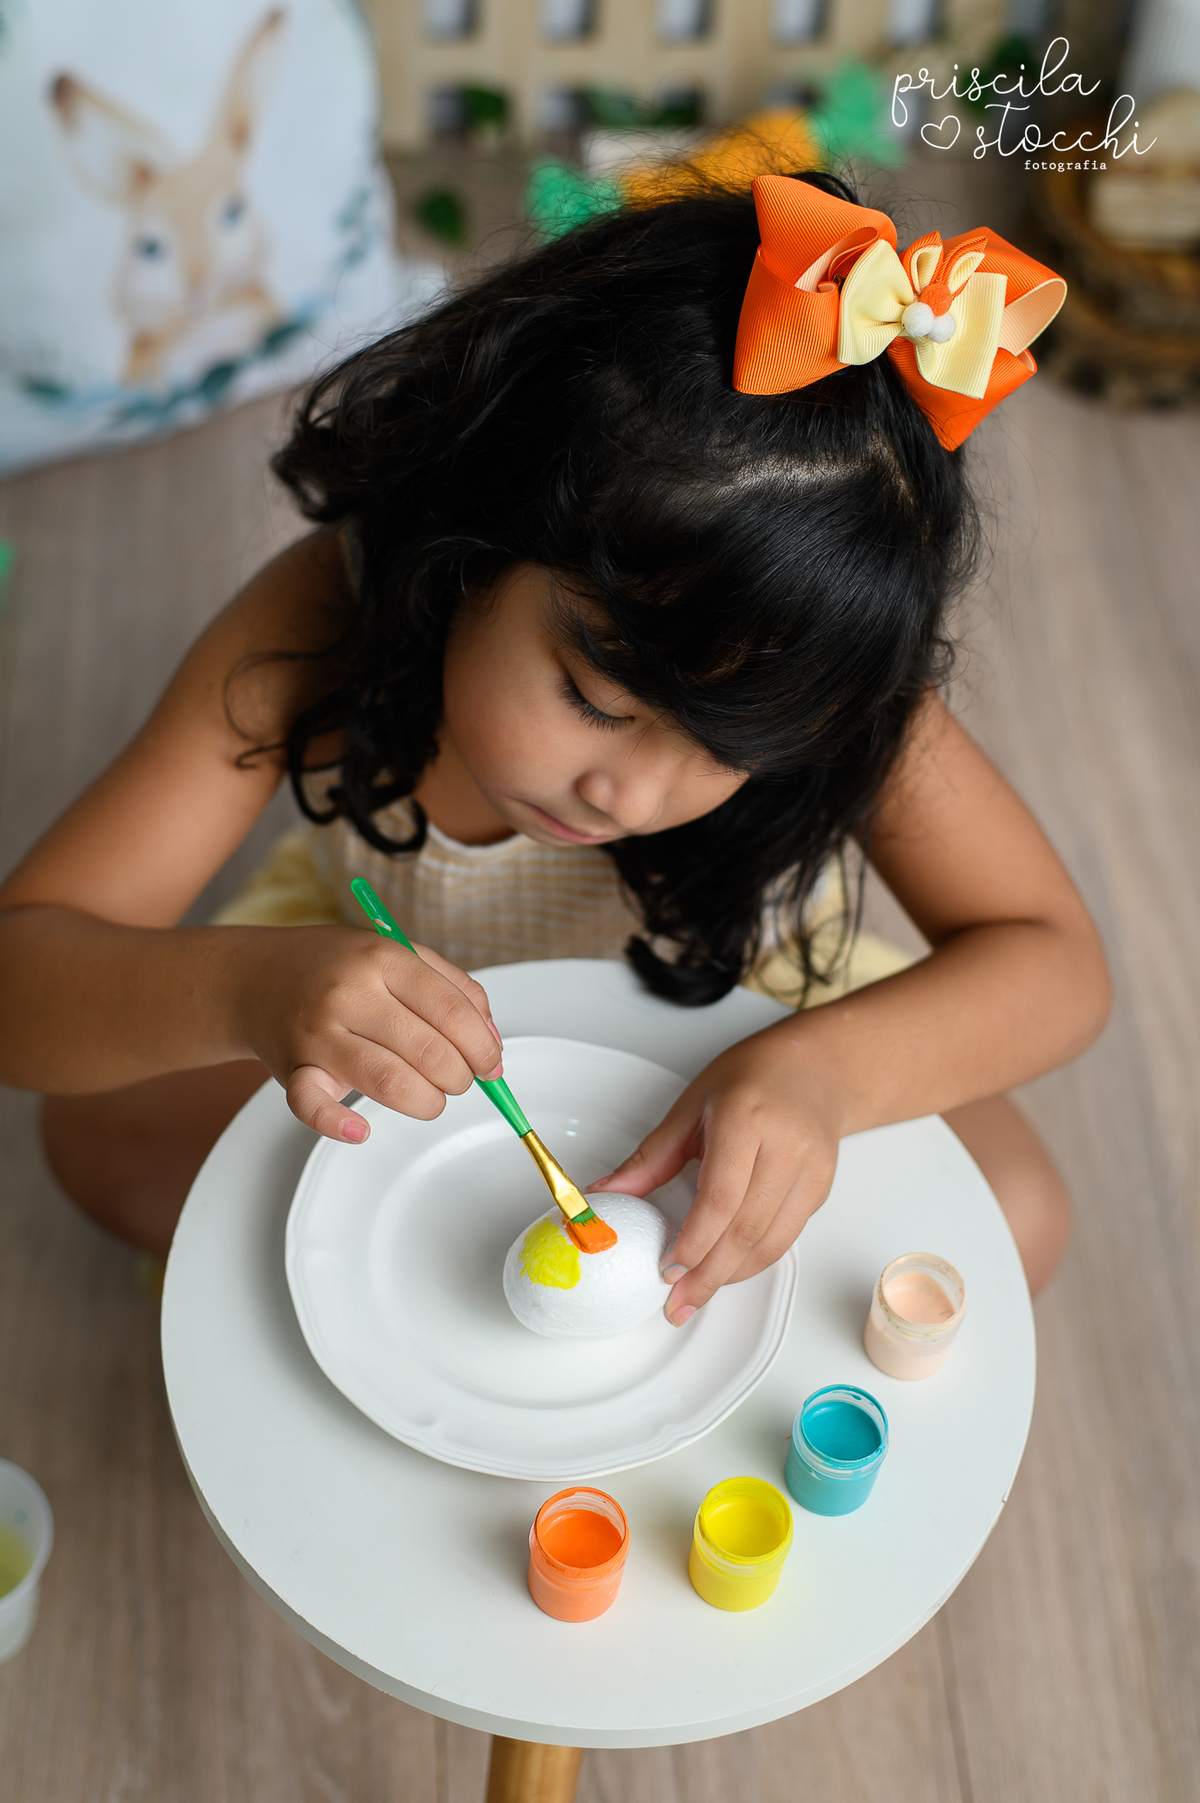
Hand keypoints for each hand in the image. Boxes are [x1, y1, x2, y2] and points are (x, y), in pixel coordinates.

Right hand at [232, 926, 501, 1141]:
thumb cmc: (334, 968)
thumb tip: (491, 1040)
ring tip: (430, 1097)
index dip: (482, 1046)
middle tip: (459, 1079)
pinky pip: (313, 1106)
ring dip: (426, 1102)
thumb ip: (452, 988)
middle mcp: (349, 993)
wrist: (254, 976)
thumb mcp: (397, 954)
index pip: (452, 1010)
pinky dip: (340, 1124)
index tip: (490, 1063)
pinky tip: (362, 1127)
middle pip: (429, 1051)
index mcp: (382, 959)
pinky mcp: (292, 1068)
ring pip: (390, 1082)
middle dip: (460, 1078)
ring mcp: (318, 1032)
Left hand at [587, 1030, 840, 1325]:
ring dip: (731, 1276)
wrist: (815, 1069)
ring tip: (697, 1294)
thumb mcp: (691, 1106)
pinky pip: (785, 1238)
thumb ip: (651, 1157)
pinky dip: (753, 1260)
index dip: (694, 1241)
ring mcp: (810, 1171)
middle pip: (746, 1229)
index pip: (721, 1197)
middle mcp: (785, 1147)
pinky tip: (727, 1270)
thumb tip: (608, 1193)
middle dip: (708, 1274)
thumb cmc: (752, 1077)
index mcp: (746, 1120)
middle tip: (677, 1302)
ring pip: (770, 1243)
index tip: (668, 1269)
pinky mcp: (821, 1190)